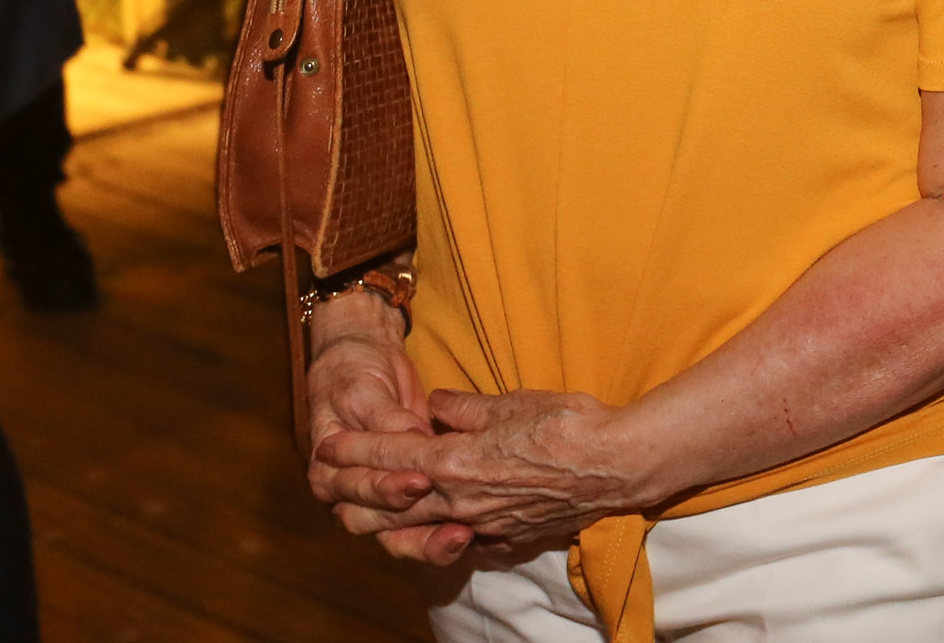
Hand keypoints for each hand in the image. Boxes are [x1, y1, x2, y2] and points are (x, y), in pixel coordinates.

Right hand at [301, 290, 467, 563]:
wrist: (361, 362)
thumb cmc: (354, 375)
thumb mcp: (362, 390)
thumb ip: (385, 416)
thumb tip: (414, 433)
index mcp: (328, 473)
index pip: (355, 493)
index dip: (386, 490)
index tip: (420, 481)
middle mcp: (351, 494)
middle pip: (380, 527)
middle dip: (417, 532)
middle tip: (456, 526)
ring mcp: (381, 496)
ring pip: (402, 535)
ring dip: (433, 541)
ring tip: (467, 535)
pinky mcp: (409, 492)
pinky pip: (425, 522)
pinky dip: (446, 531)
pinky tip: (479, 533)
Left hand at [316, 386, 656, 554]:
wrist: (617, 464)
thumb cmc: (568, 424)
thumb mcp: (511, 402)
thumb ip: (464, 408)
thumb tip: (433, 406)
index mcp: (455, 462)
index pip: (387, 459)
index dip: (353, 451)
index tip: (326, 445)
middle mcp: (458, 501)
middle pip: (386, 507)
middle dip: (350, 494)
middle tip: (327, 484)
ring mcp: (480, 525)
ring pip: (413, 531)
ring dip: (380, 522)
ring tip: (358, 514)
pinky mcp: (505, 537)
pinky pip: (456, 541)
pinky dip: (430, 536)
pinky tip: (427, 530)